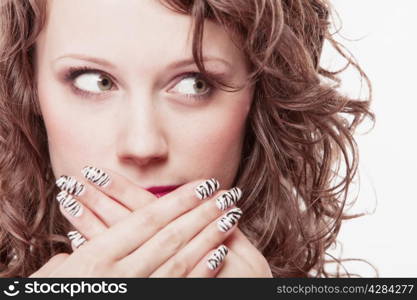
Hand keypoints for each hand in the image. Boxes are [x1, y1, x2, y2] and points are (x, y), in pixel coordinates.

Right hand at [31, 172, 240, 276]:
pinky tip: (220, 253)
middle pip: (171, 236)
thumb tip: (76, 244)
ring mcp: (138, 292)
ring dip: (209, 236)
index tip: (203, 184)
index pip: (147, 220)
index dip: (179, 200)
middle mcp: (122, 273)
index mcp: (97, 256)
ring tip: (231, 216)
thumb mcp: (52, 277)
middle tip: (226, 193)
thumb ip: (72, 254)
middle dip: (202, 213)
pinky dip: (203, 270)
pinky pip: (181, 288)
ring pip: (181, 260)